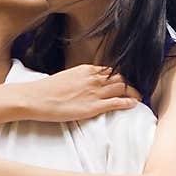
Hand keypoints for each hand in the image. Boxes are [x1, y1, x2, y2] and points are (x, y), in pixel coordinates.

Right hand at [23, 65, 141, 122]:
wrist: (37, 98)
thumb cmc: (47, 90)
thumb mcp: (66, 78)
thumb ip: (79, 80)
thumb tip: (82, 85)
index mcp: (86, 69)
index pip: (110, 70)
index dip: (119, 76)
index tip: (124, 81)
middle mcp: (93, 78)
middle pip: (120, 77)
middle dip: (130, 83)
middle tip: (135, 89)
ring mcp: (95, 92)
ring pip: (122, 87)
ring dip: (133, 92)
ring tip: (139, 97)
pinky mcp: (93, 106)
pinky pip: (117, 102)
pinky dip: (128, 102)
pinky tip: (135, 103)